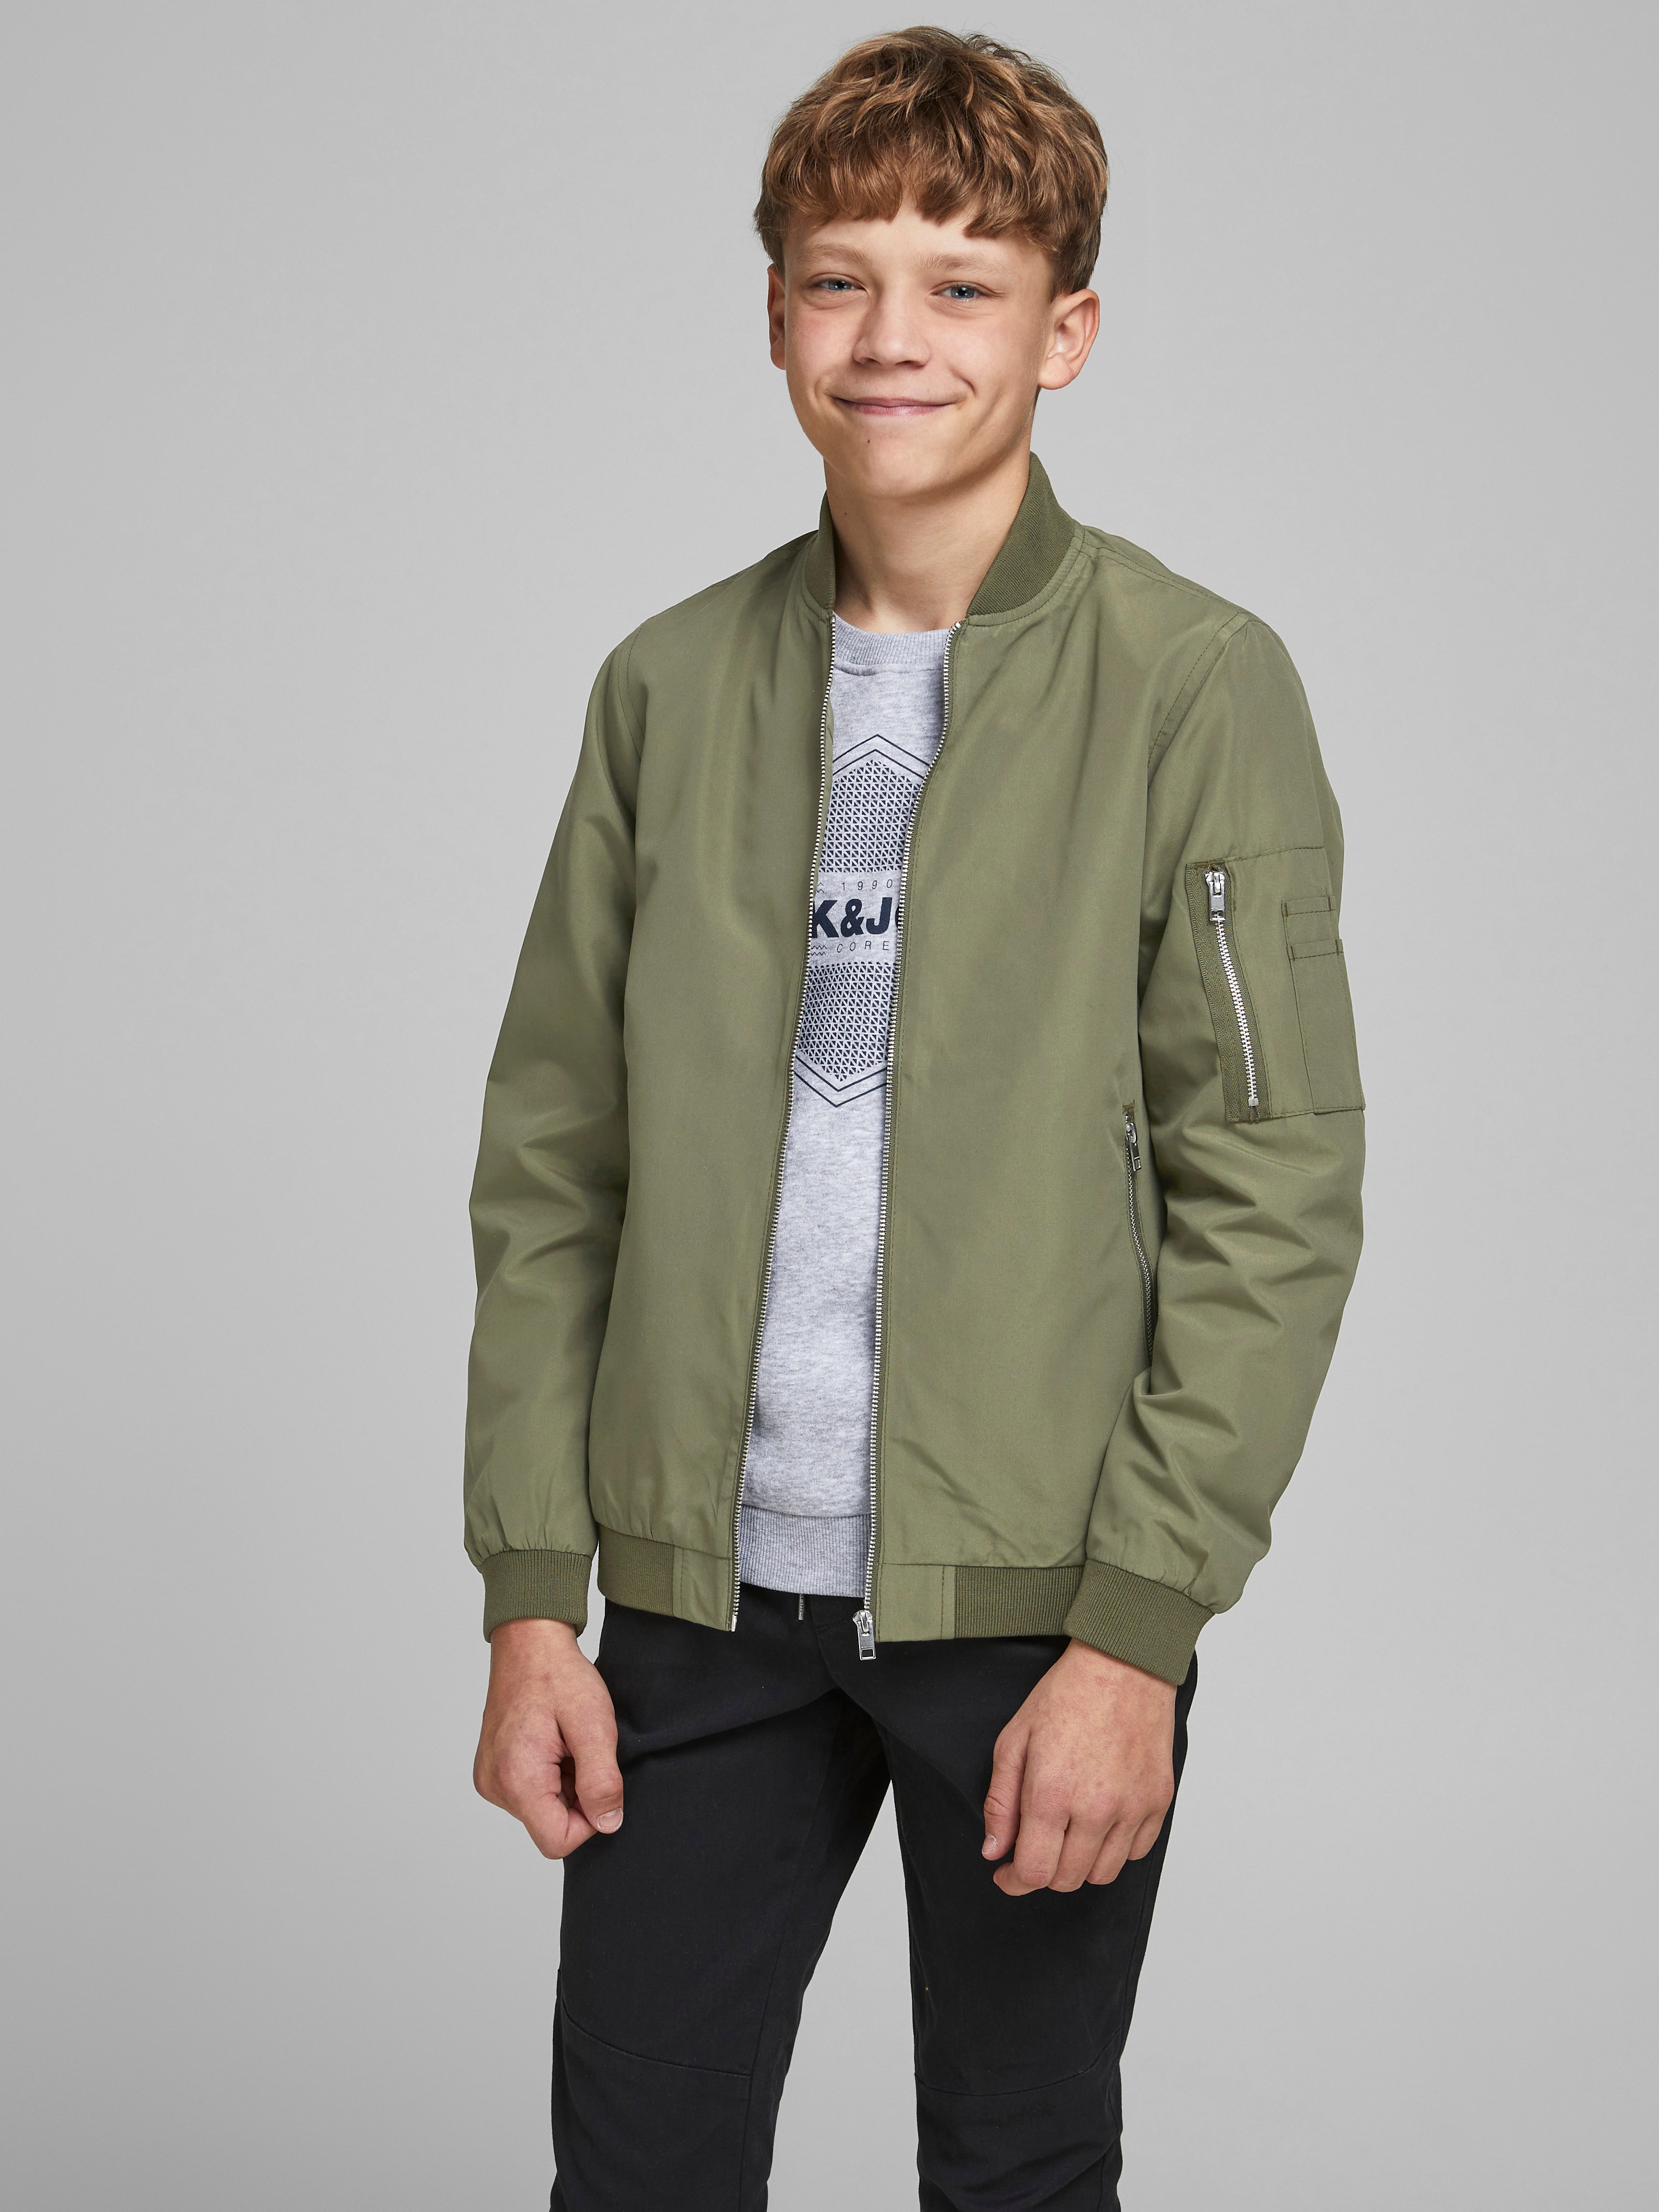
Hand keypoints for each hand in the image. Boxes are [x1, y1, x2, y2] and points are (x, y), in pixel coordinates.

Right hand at [473, 1618, 623, 1858]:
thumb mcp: (594, 1725)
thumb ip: (601, 1781)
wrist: (529, 1643)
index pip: (557, 1841)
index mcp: (516, 1779)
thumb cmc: (559, 1676)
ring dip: (564, 1785)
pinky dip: (549, 1775)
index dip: (589, 1820)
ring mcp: (490, 1779)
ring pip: (541, 1810)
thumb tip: (607, 1824)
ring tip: (566, 1743)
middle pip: (549, 1826)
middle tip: (581, 1751)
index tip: (597, 1778)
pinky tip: (553, 1743)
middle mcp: (494, 1786)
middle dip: (576, 1797)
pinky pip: (529, 1793)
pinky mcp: (492, 1770)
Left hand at [981, 1639, 1175, 1894]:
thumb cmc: (1066, 1695)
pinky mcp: (1159, 1801)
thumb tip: (994, 1850)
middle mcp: (1096, 1808)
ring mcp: (1132, 1808)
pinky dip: (1115, 1849)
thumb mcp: (1014, 1740)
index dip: (1014, 1881)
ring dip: (1079, 1865)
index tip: (1006, 1873)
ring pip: (1103, 1874)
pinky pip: (1136, 1852)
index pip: (1034, 1872)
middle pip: (1068, 1880)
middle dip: (1043, 1872)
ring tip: (1068, 1834)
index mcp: (1052, 1793)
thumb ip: (1001, 1801)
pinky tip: (1100, 1822)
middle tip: (1034, 1848)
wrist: (1123, 1665)